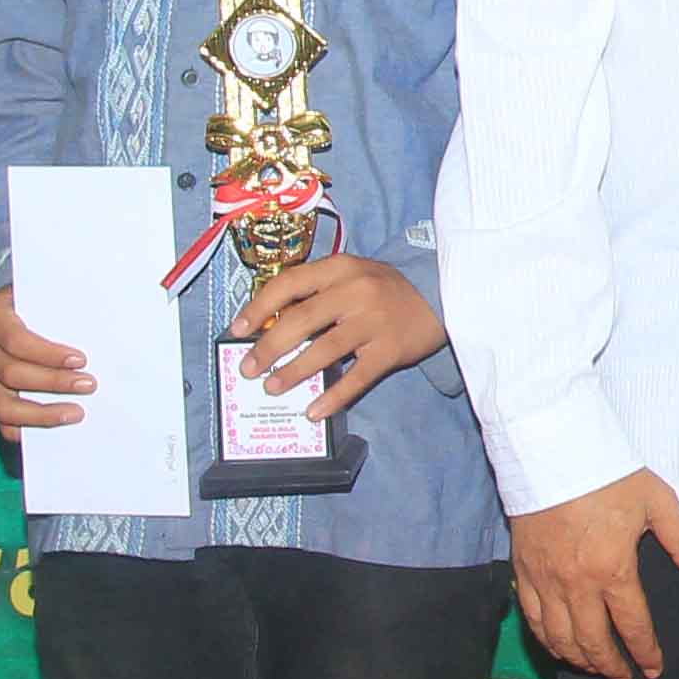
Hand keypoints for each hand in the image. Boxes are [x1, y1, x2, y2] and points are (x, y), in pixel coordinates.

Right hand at [0, 283, 90, 433]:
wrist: (12, 309)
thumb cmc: (35, 300)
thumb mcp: (42, 291)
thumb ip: (59, 304)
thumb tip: (97, 324)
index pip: (15, 340)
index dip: (48, 354)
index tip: (80, 360)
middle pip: (12, 374)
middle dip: (53, 382)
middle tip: (89, 384)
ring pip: (5, 406)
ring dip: (43, 414)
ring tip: (77, 412)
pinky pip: (3, 422)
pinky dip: (30, 428)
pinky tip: (56, 426)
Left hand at [232, 254, 446, 417]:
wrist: (441, 295)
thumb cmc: (386, 289)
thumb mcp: (352, 277)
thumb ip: (317, 293)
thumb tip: (270, 325)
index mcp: (340, 268)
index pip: (289, 284)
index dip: (258, 308)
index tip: (237, 330)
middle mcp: (356, 291)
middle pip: (302, 319)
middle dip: (269, 347)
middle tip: (248, 368)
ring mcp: (375, 321)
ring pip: (325, 349)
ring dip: (293, 372)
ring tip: (273, 388)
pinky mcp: (390, 350)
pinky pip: (357, 378)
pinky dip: (333, 397)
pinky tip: (313, 410)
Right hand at [515, 470, 678, 678]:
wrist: (551, 449)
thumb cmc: (607, 474)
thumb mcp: (657, 502)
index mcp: (612, 569)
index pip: (632, 626)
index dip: (645, 652)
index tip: (653, 668)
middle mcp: (576, 584)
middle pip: (592, 642)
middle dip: (610, 666)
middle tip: (623, 678)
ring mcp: (544, 580)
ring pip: (558, 638)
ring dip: (577, 659)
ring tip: (593, 667)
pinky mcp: (522, 570)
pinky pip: (531, 619)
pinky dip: (545, 640)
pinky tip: (557, 645)